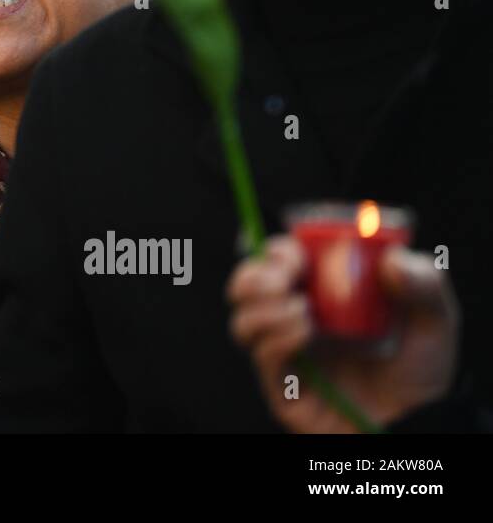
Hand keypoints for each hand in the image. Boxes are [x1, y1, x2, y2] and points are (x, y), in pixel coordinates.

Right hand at [228, 235, 458, 432]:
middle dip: (255, 277)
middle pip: (244, 288)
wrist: (419, 423)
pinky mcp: (284, 388)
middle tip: (286, 282)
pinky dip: (277, 337)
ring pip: (242, 322)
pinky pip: (261, 355)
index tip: (298, 257)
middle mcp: (293, 322)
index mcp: (318, 295)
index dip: (277, 253)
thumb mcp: (435, 320)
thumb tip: (390, 260)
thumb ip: (424, 283)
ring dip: (264, 308)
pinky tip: (305, 333)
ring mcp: (286, 355)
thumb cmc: (422, 372)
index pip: (275, 262)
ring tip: (303, 313)